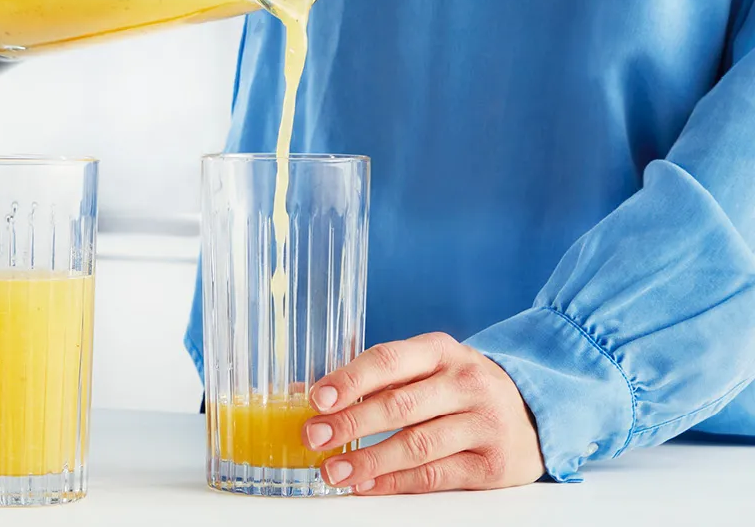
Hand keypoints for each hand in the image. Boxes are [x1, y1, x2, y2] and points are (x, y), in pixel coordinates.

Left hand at [301, 333, 545, 493]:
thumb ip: (371, 380)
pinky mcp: (493, 464)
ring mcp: (483, 423)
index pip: (388, 360)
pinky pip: (436, 475)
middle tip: (314, 438)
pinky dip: (396, 482)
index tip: (316, 399)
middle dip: (350, 423)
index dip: (349, 380)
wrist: (534, 415)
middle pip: (399, 405)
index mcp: (440, 350)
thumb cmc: (460, 389)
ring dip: (369, 460)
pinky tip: (367, 485)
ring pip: (417, 445)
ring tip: (333, 470)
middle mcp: (465, 383)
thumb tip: (302, 395)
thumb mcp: (425, 369)